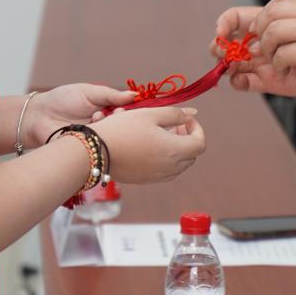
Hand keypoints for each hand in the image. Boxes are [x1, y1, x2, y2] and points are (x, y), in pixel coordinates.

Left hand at [24, 83, 136, 147]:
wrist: (38, 116)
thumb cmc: (62, 100)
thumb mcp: (88, 92)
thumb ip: (110, 95)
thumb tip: (134, 95)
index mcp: (106, 112)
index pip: (126, 114)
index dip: (130, 111)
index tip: (129, 106)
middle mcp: (104, 128)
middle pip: (123, 129)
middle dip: (121, 120)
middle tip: (116, 113)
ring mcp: (96, 141)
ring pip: (112, 138)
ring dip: (107, 127)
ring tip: (95, 117)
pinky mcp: (87, 153)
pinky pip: (99, 149)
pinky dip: (96, 138)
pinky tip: (89, 130)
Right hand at [91, 106, 205, 183]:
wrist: (95, 153)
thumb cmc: (122, 129)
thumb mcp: (150, 114)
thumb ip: (174, 114)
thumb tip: (189, 115)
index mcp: (174, 150)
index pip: (200, 143)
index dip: (197, 128)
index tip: (186, 118)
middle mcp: (170, 168)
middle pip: (191, 155)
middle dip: (187, 137)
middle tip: (174, 124)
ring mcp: (158, 176)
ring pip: (179, 165)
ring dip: (177, 148)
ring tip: (161, 133)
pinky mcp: (146, 180)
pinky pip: (165, 170)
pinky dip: (166, 158)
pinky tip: (150, 145)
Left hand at [212, 0, 295, 96]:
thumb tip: (274, 24)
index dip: (265, 14)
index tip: (260, 28)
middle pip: (272, 11)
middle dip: (261, 30)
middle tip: (262, 46)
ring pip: (274, 31)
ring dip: (268, 48)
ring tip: (275, 60)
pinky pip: (282, 53)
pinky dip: (278, 63)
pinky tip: (286, 69)